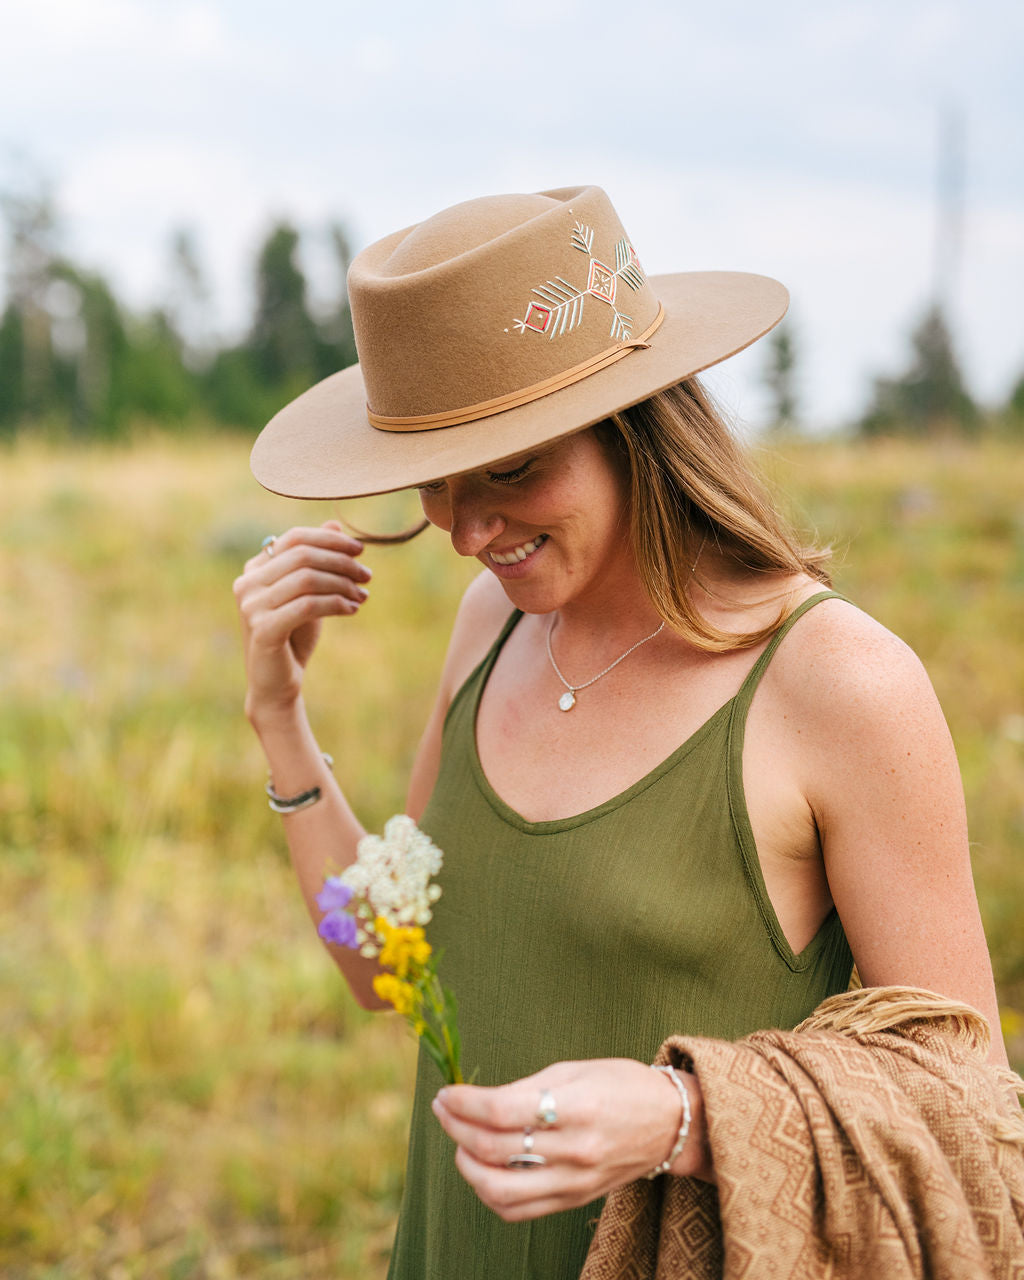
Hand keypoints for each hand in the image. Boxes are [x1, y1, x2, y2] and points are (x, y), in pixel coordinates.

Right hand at [233, 520, 371, 721]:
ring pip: (307, 579)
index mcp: (255, 569)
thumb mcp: (309, 594)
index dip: (331, 539)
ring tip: (362, 595)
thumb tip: (335, 524)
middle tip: (367, 576)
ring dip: (342, 584)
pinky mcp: (262, 629)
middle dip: (341, 562)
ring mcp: (251, 606)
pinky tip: (352, 610)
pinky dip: (335, 604)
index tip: (361, 550)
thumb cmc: (294, 636)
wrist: (277, 684)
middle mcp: (247, 583)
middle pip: (303, 556)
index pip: (295, 538)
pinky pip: (307, 605)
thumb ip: (318, 561)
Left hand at [430, 1058, 695, 1222]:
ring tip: (460, 1143)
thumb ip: (527, 1087)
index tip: (446, 1093)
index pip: (502, 1111)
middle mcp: (575, 1149)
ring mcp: (574, 1182)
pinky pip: (519, 1211)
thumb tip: (479, 1100)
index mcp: (576, 1106)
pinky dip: (490, 1193)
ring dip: (467, 1167)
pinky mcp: (574, 1201)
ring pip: (500, 1191)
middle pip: (495, 1150)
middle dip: (457, 1129)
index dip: (464, 1103)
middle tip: (445, 1111)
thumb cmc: (622, 1085)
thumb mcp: (576, 1070)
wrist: (671, 1124)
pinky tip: (483, 1170)